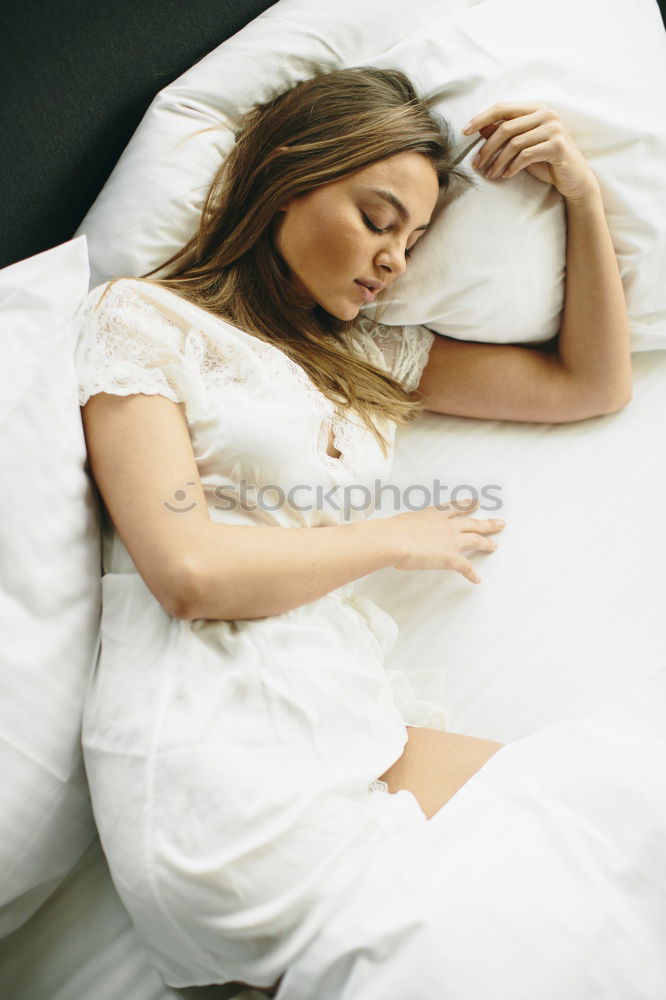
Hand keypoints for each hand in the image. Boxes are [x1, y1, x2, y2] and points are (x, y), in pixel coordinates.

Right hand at [387, 498, 504, 582]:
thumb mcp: (400, 522)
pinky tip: (477, 579)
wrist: (394, 539)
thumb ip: (404, 527)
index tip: (475, 502)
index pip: (454, 508)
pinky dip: (472, 574)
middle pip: (472, 522)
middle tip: (499, 522)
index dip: (466, 505)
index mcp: (433, 515)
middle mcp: (446, 525)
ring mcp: (451, 541)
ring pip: (475, 540)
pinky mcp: (451, 558)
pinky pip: (466, 567)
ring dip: (487, 543)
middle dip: (487, 523)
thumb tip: (396, 533)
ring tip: (495, 546)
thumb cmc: (391, 531)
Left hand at [463, 102, 598, 202]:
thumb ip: (506, 135)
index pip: (503, 108)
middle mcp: (546, 114)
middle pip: (506, 127)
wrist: (574, 179)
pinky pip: (526, 155)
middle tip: (477, 164)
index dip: (482, 118)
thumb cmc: (546, 162)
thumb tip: (481, 128)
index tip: (465, 131)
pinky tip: (506, 175)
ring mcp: (554, 128)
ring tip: (490, 174)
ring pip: (514, 143)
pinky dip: (512, 167)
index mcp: (536, 109)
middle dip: (487, 147)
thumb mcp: (522, 147)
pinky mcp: (557, 145)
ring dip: (498, 161)